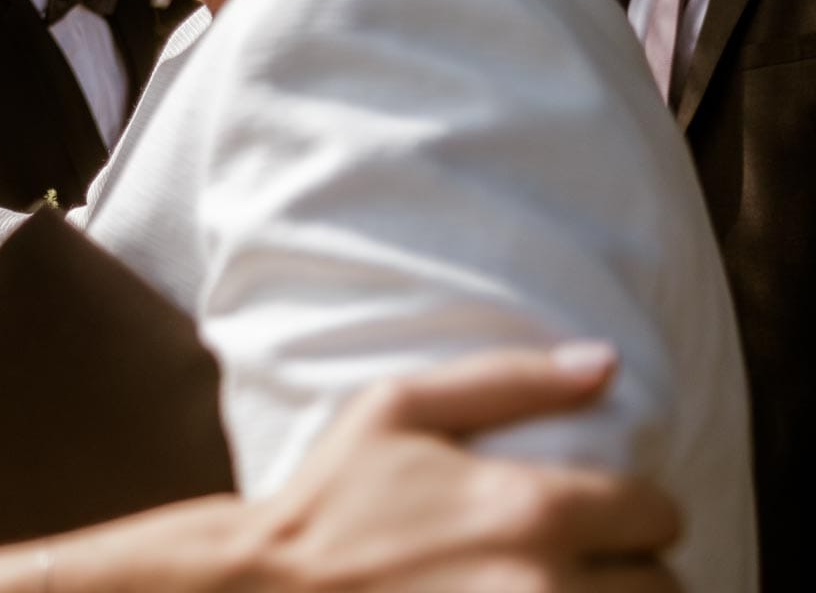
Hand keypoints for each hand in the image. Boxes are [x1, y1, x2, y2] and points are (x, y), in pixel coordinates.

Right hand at [245, 342, 680, 591]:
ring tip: (558, 589)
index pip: (658, 514)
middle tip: (575, 561)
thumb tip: (605, 362)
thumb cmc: (329, 500)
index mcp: (531, 509)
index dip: (631, 509)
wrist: (267, 589)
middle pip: (663, 586)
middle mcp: (546, 585)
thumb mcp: (396, 409)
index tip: (594, 513)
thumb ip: (510, 378)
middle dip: (628, 570)